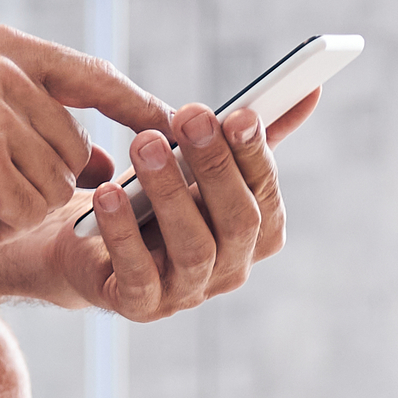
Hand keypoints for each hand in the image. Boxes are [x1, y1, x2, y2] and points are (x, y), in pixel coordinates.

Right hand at [0, 27, 169, 241]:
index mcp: (4, 49)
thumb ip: (36, 124)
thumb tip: (110, 163)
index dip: (138, 107)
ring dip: (15, 211)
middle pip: (76, 150)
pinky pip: (27, 213)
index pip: (94, 75)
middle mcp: (4, 70)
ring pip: (55, 188)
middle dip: (40, 187)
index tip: (175, 128)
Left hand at [38, 93, 311, 321]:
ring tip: (144, 144)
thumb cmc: (155, 198)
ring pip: (193, 247)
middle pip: (238, 222)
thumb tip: (310, 91)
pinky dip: (123, 232)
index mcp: (255, 233)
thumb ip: (251, 135)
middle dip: (216, 166)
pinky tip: (107, 194)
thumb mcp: (201, 162)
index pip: (267, 196)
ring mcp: (188, 293)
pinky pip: (138, 274)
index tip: (240, 114)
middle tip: (189, 117)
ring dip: (169, 191)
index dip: (256, 156)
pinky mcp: (141, 307)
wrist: (87, 241)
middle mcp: (230, 268)